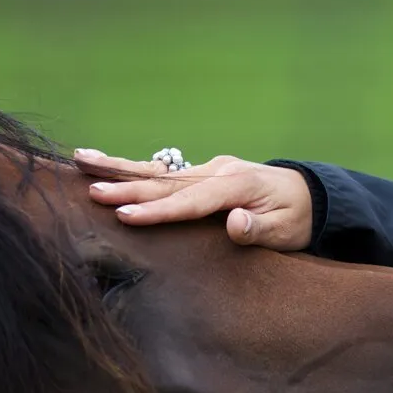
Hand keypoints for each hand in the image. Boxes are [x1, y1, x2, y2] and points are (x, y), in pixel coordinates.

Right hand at [72, 149, 313, 250]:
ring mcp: (208, 169)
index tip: (124, 215)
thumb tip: (234, 223)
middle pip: (164, 180)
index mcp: (236, 185)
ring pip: (157, 170)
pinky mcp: (203, 173)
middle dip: (125, 185)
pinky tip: (106, 167)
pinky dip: (134, 169)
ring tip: (81, 159)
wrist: (312, 196)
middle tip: (90, 190)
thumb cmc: (298, 221)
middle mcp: (217, 171)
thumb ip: (258, 230)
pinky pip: (163, 173)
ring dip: (119, 168)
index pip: (188, 201)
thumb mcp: (286, 232)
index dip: (156, 210)